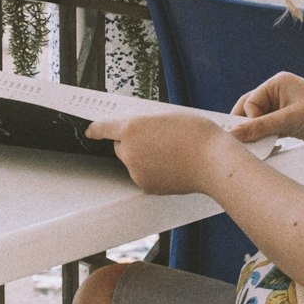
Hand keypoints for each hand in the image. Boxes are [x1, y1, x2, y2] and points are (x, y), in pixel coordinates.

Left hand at [85, 111, 233, 194]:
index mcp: (132, 128)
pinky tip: (171, 165)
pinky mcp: (146, 186)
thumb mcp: (169, 117)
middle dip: (132, 143)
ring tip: (170, 153)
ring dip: (144, 157)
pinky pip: (143, 175)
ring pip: (133, 162)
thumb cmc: (197, 136)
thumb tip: (141, 133)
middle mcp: (129, 151)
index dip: (96, 129)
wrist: (213, 162)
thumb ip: (148, 123)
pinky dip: (152, 171)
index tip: (90, 131)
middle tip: (157, 139)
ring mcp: (137, 171)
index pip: (104, 128)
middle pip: (120, 146)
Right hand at [230, 72, 303, 151]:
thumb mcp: (290, 121)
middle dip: (248, 127)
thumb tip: (232, 134)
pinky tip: (267, 149)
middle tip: (243, 145)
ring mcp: (283, 108)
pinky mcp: (289, 123)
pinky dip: (266, 139)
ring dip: (257, 135)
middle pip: (251, 111)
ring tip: (257, 149)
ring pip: (259, 122)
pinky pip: (269, 130)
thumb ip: (260, 127)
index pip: (250, 102)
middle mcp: (279, 93)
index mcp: (278, 83)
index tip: (253, 137)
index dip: (249, 120)